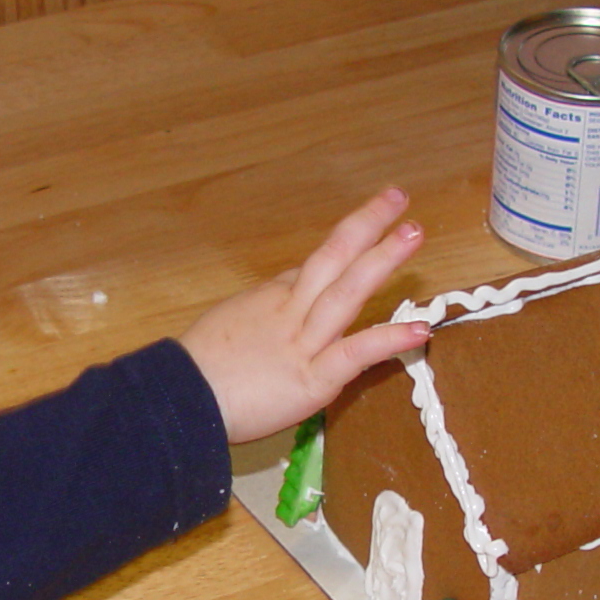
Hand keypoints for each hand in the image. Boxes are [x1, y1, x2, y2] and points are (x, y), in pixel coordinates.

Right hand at [181, 189, 430, 442]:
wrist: (178, 401)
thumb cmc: (194, 374)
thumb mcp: (223, 328)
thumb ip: (253, 318)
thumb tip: (270, 312)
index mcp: (267, 301)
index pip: (310, 271)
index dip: (343, 251)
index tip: (364, 235)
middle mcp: (288, 312)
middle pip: (331, 258)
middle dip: (366, 225)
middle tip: (398, 197)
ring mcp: (303, 342)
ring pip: (347, 291)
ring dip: (382, 259)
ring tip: (414, 232)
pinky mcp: (312, 378)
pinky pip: (355, 353)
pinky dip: (389, 339)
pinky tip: (420, 329)